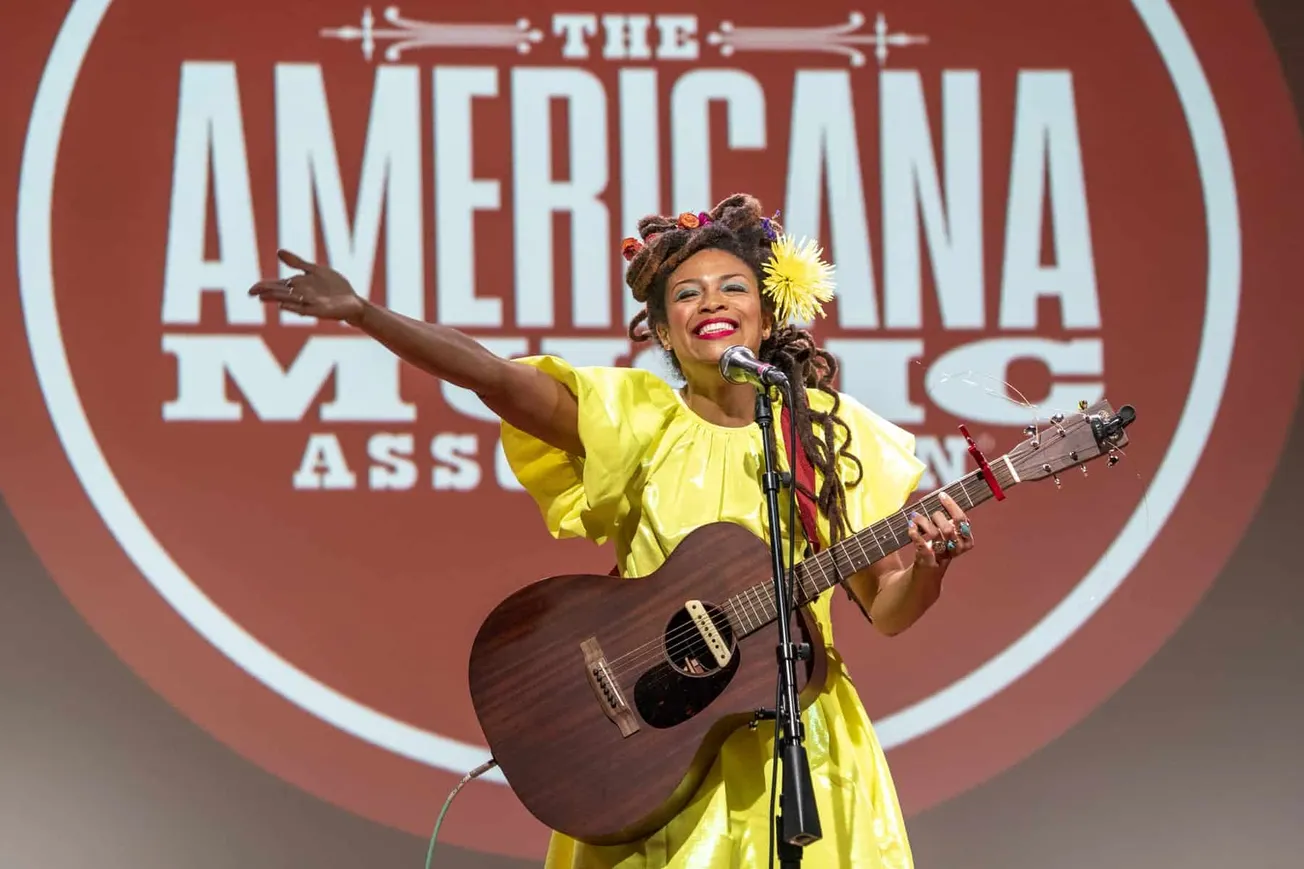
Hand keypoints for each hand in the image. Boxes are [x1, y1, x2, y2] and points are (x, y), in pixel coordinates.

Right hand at [247, 250, 365, 322]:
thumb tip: (278, 252)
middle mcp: (301, 295)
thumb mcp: (316, 270)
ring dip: (277, 298)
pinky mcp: (320, 310)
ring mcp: (309, 303)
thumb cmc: (335, 287)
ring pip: (289, 301)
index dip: (264, 287)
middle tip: (251, 293)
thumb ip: (298, 263)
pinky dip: (293, 307)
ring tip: (263, 298)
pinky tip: (282, 305)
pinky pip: (304, 309)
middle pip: (280, 293)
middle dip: (267, 292)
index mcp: (298, 286)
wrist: (353, 301)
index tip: (251, 290)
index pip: (277, 286)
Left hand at [906, 492, 974, 570]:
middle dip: (937, 516)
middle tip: (929, 515)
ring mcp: (942, 556)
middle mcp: (956, 549)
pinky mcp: (928, 561)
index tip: (941, 495)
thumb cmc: (937, 549)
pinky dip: (915, 533)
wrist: (926, 575)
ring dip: (923, 522)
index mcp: (965, 541)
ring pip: (935, 534)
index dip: (952, 506)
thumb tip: (941, 497)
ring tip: (915, 517)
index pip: (962, 520)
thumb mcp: (947, 535)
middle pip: (948, 527)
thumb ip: (948, 521)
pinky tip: (910, 526)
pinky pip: (922, 544)